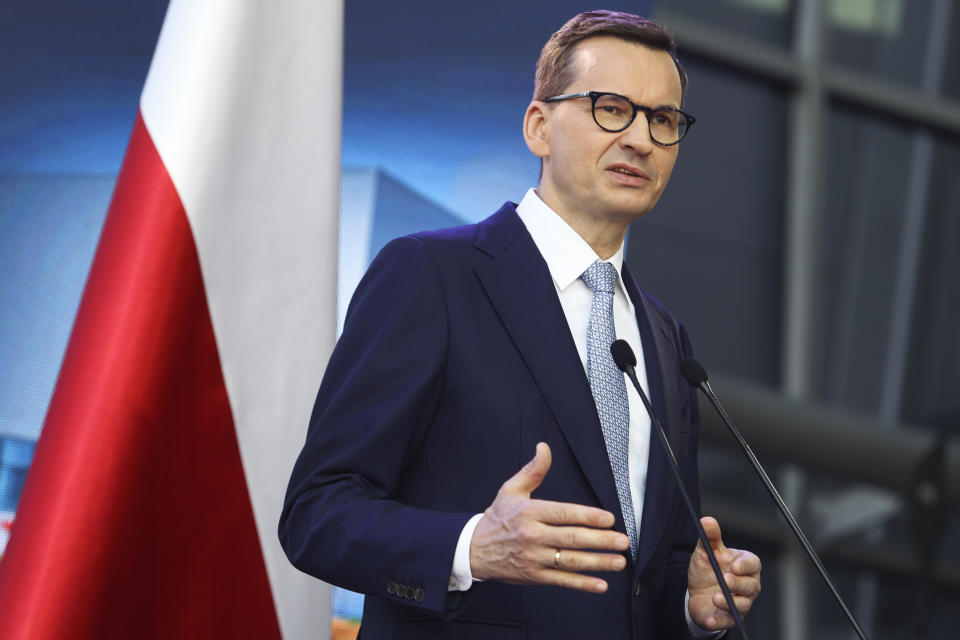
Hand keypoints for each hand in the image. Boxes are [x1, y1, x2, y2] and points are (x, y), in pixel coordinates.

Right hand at [469, 442, 629, 592]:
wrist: (473, 550)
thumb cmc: (497, 518)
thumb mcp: (511, 490)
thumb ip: (533, 471)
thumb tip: (545, 447)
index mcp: (529, 513)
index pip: (563, 514)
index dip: (588, 516)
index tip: (609, 519)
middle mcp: (532, 536)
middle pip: (571, 538)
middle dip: (601, 541)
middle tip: (623, 542)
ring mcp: (533, 558)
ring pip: (570, 561)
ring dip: (598, 562)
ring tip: (619, 561)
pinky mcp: (534, 576)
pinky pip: (562, 581)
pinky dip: (582, 584)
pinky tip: (601, 585)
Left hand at [687, 516, 761, 630]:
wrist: (697, 593)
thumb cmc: (707, 569)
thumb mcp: (706, 552)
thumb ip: (709, 538)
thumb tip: (707, 520)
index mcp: (744, 565)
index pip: (753, 564)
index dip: (746, 565)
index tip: (735, 565)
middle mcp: (747, 584)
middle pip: (751, 585)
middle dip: (739, 584)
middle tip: (725, 580)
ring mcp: (741, 602)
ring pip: (743, 604)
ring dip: (729, 602)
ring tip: (715, 598)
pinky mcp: (731, 617)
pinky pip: (729, 621)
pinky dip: (719, 621)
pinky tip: (710, 618)